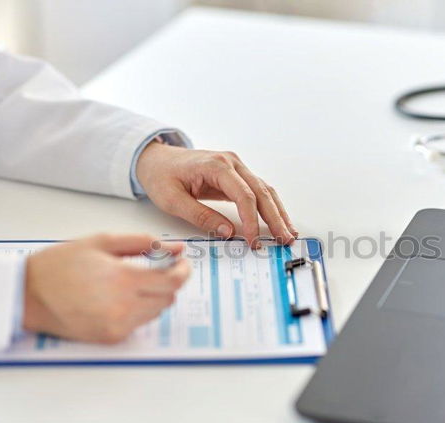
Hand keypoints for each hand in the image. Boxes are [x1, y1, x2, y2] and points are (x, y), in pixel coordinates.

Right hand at [23, 234, 189, 342]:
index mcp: (123, 280)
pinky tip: (117, 299)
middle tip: (157, 269)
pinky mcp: (110, 339)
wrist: (25, 295)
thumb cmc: (60, 265)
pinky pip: (138, 324)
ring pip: (156, 312)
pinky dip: (137, 311)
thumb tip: (175, 248)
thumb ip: (143, 242)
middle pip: (168, 298)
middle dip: (168, 282)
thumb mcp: (101, 241)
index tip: (182, 264)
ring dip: (153, 297)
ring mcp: (118, 326)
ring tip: (131, 283)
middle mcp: (124, 308)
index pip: (173, 281)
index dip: (183, 271)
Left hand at [135, 142, 296, 247]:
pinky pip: (258, 191)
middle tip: (284, 239)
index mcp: (216, 165)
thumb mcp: (173, 200)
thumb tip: (227, 232)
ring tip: (288, 233)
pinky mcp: (236, 175)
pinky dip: (270, 207)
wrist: (156, 159)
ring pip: (265, 190)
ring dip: (278, 213)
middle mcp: (231, 163)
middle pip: (261, 192)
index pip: (244, 195)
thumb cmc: (161, 176)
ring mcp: (236, 167)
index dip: (252, 220)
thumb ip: (200, 216)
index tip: (254, 240)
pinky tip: (279, 221)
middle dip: (275, 218)